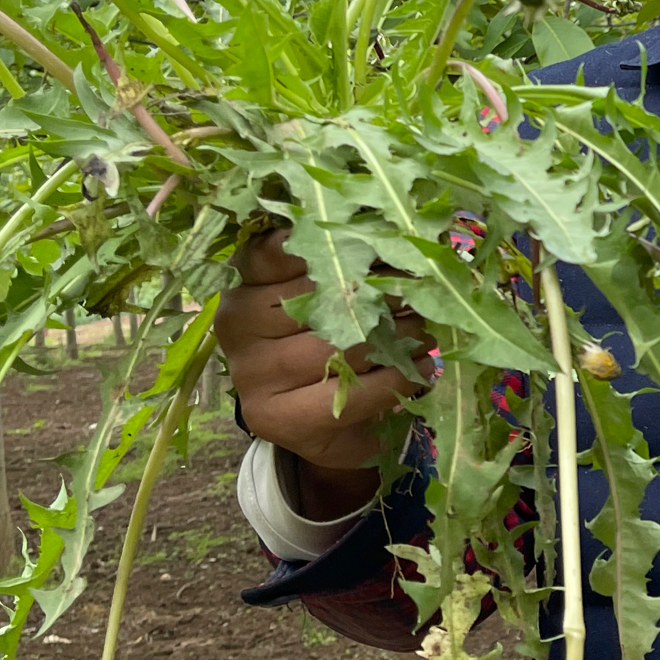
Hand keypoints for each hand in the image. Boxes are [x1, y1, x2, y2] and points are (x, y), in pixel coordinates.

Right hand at [214, 225, 427, 514]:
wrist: (318, 424)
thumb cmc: (324, 344)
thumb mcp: (323, 298)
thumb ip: (342, 265)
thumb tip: (395, 234)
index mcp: (244, 283)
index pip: (281, 252)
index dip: (337, 246)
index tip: (380, 248)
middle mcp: (237, 325)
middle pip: (318, 300)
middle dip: (378, 295)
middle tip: (417, 295)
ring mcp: (252, 374)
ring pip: (336, 348)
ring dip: (393, 338)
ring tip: (422, 334)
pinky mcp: (277, 418)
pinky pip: (348, 394)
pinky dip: (394, 380)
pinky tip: (419, 369)